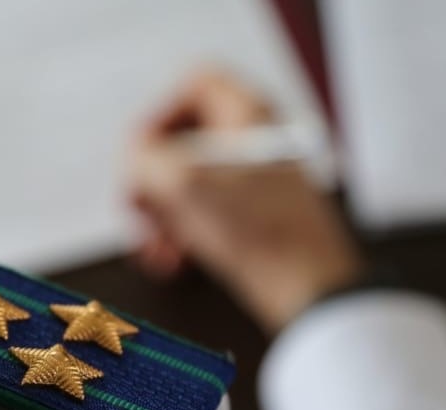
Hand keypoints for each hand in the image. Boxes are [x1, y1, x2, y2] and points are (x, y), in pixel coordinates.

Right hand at [129, 69, 361, 333]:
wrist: (311, 289)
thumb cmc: (259, 232)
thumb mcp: (183, 185)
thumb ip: (144, 158)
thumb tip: (134, 160)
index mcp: (248, 113)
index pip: (194, 85)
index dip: (158, 117)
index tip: (142, 156)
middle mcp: (254, 138)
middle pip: (183, 139)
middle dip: (152, 180)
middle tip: (139, 212)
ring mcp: (256, 178)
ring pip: (189, 181)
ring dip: (161, 215)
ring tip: (155, 250)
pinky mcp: (256, 215)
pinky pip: (205, 211)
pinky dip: (182, 232)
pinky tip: (172, 261)